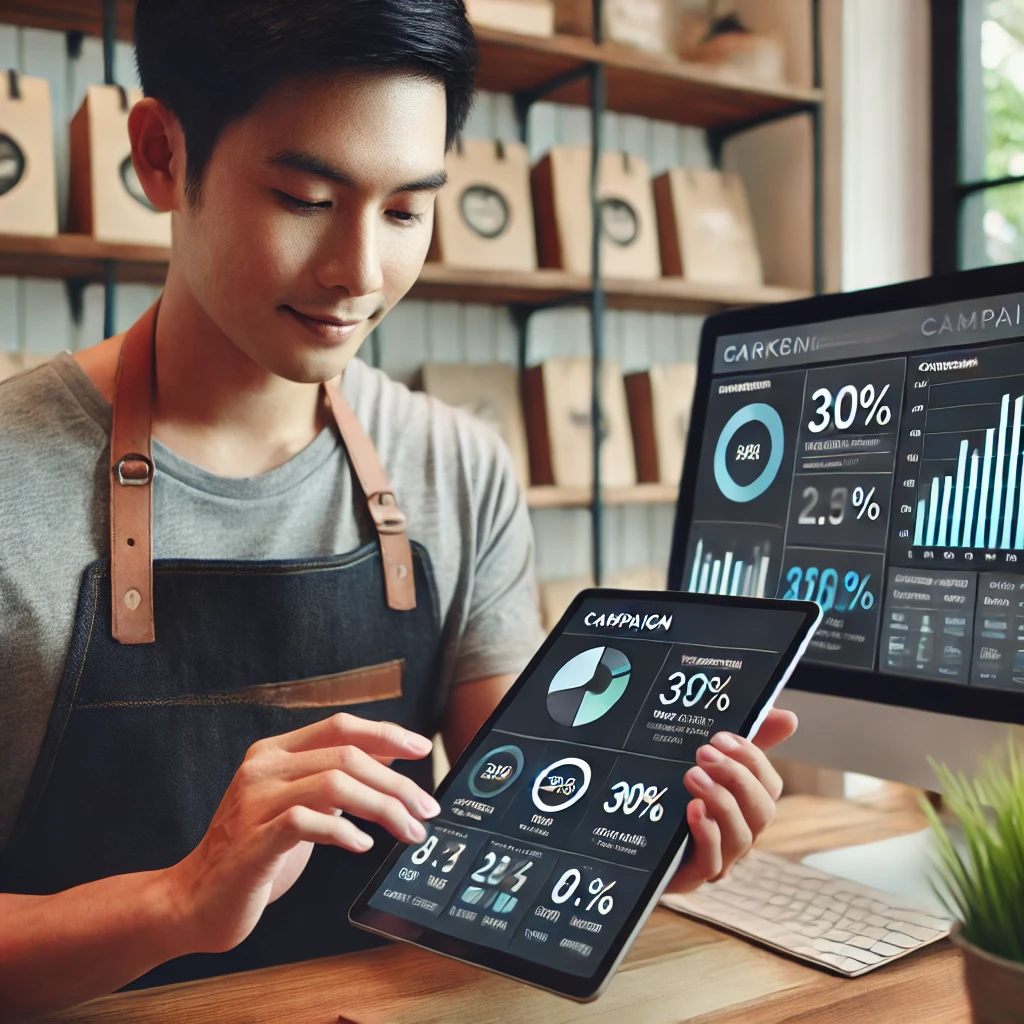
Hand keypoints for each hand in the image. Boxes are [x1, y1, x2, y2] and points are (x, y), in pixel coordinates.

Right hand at [165, 713, 439, 953]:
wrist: (195, 901)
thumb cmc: (254, 853)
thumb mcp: (300, 806)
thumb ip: (336, 780)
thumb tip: (391, 761)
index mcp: (275, 752)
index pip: (340, 726)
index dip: (386, 733)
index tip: (422, 748)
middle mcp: (263, 768)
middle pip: (346, 756)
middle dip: (397, 784)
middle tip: (426, 809)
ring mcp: (255, 801)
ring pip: (335, 784)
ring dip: (383, 807)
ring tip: (409, 831)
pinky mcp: (253, 841)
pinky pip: (308, 822)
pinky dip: (344, 831)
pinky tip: (363, 845)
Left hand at [665, 708, 796, 893]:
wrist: (631, 830)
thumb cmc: (676, 792)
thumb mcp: (705, 760)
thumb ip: (746, 737)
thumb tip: (789, 718)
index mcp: (746, 804)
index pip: (769, 785)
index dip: (752, 759)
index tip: (721, 737)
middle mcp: (741, 832)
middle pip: (763, 811)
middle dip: (736, 777)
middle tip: (703, 752)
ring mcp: (721, 857)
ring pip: (741, 836)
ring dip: (721, 802)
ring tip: (692, 776)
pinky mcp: (694, 875)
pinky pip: (712, 861)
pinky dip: (707, 833)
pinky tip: (693, 810)